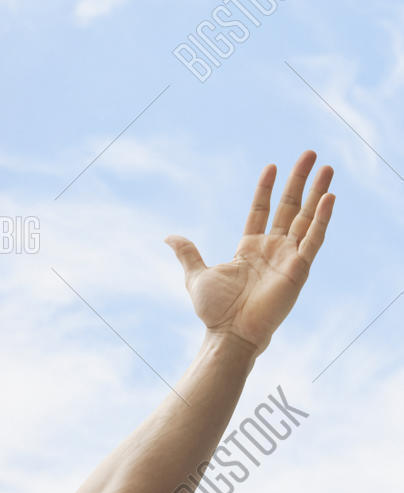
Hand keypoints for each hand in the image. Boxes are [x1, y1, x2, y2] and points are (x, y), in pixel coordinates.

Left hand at [165, 151, 334, 354]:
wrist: (229, 333)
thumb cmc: (214, 310)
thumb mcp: (196, 275)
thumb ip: (188, 253)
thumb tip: (169, 237)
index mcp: (250, 248)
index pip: (261, 210)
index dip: (266, 189)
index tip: (271, 166)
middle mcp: (273, 249)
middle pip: (289, 207)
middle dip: (300, 181)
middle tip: (310, 154)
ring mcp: (288, 257)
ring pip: (307, 217)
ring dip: (318, 192)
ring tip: (327, 167)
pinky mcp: (299, 269)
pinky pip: (314, 239)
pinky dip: (322, 219)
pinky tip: (328, 198)